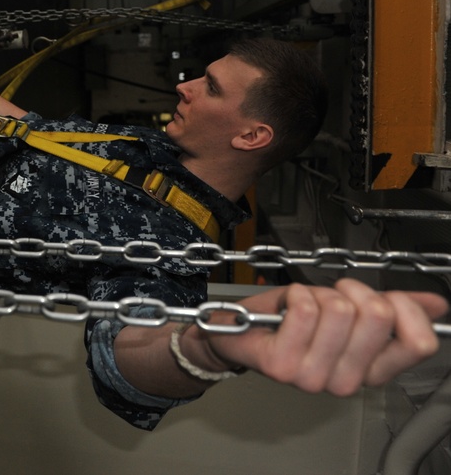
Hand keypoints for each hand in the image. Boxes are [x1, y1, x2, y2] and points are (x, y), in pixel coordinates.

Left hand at [204, 279, 446, 394]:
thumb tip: (436, 305)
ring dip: (321, 293)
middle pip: (378, 316)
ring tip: (306, 305)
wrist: (239, 332)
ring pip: (340, 310)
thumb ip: (395, 309)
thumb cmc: (291, 321)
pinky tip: (286, 307)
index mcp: (371, 370)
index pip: (419, 343)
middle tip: (333, 296)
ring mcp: (314, 377)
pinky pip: (306, 308)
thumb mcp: (348, 312)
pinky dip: (295, 293)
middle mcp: (347, 380)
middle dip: (355, 291)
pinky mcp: (283, 366)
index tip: (384, 298)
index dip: (406, 308)